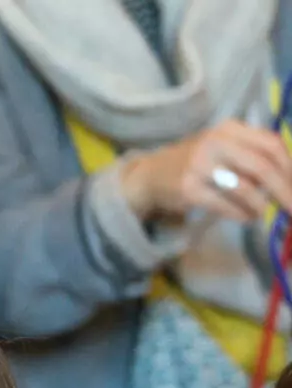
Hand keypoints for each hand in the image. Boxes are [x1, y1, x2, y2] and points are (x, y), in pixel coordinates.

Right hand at [121, 120, 291, 223]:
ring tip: (262, 213)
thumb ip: (253, 154)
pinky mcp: (189, 189)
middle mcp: (215, 142)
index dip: (290, 167)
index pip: (271, 144)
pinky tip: (246, 217)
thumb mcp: (225, 147)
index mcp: (230, 129)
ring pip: (245, 188)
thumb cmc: (196, 162)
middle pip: (262, 166)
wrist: (151, 175)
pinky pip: (224, 204)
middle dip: (283, 190)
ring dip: (260, 205)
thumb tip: (288, 179)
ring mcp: (200, 166)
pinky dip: (241, 214)